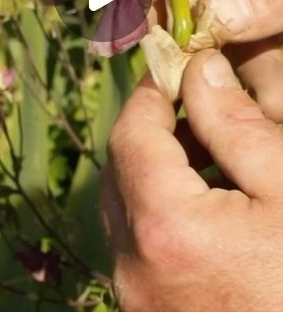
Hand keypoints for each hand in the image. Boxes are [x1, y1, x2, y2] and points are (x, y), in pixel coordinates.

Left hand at [101, 51, 282, 311]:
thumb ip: (236, 124)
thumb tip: (201, 71)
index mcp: (165, 229)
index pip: (130, 134)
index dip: (150, 93)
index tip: (174, 68)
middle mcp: (135, 267)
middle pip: (121, 170)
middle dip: (153, 128)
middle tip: (196, 105)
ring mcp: (139, 299)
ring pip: (127, 206)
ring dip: (158, 168)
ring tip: (210, 151)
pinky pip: (141, 244)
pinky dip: (162, 209)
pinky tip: (209, 203)